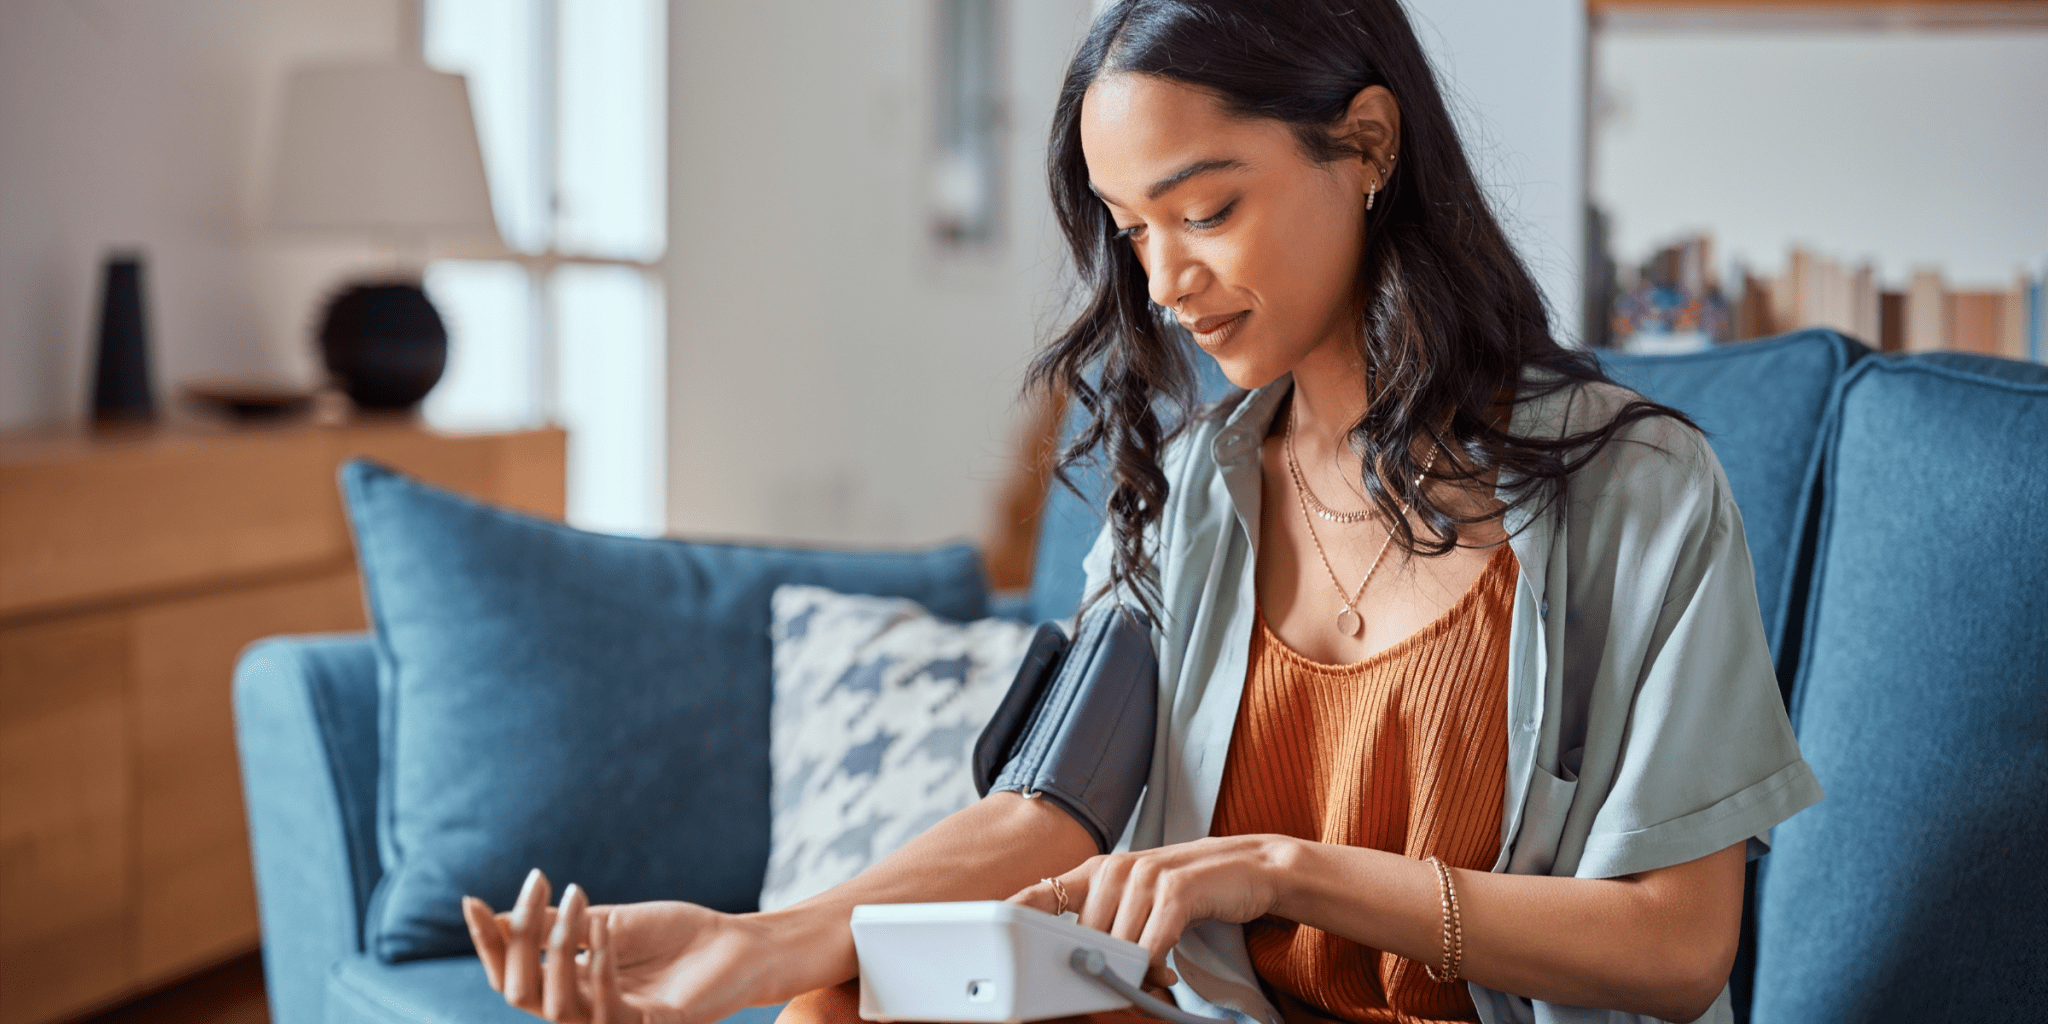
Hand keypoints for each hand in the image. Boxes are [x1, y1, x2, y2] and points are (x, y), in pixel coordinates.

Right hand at [462, 869, 829, 1023]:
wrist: (736, 945)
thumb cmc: (675, 937)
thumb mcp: (607, 923)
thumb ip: (558, 927)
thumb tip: (499, 917)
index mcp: (569, 987)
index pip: (509, 975)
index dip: (488, 943)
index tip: (469, 900)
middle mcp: (583, 1012)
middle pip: (518, 993)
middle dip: (515, 939)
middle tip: (538, 884)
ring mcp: (614, 1023)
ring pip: (556, 1006)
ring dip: (559, 947)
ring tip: (575, 895)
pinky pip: (608, 1011)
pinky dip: (600, 969)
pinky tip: (605, 933)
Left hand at [1007, 835, 1295, 991]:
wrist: (1250, 867)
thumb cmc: (1187, 891)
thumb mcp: (1138, 900)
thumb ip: (1105, 924)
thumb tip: (1073, 965)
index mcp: (1097, 871)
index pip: (1041, 893)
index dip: (1012, 915)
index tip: (990, 937)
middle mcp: (1115, 868)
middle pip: (1083, 937)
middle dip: (1100, 968)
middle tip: (1125, 983)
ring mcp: (1145, 876)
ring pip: (1117, 946)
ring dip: (1133, 973)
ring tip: (1154, 978)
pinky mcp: (1176, 890)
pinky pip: (1151, 946)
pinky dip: (1155, 967)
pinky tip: (1166, 973)